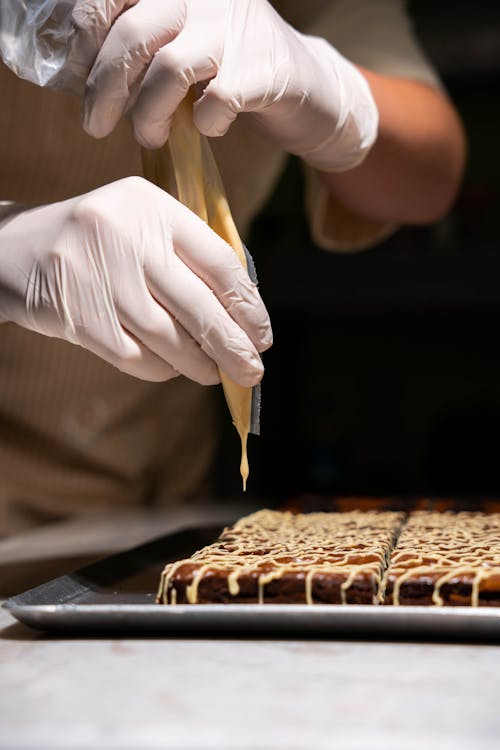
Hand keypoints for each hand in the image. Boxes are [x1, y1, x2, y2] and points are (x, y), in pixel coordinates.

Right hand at [0, 177, 270, 383]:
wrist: (14, 249)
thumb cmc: (96, 241)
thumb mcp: (140, 225)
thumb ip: (187, 254)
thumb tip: (244, 311)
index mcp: (152, 206)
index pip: (219, 262)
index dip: (248, 307)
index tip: (263, 335)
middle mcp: (127, 236)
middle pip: (199, 306)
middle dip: (234, 347)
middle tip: (253, 371)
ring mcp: (99, 276)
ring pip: (169, 337)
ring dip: (199, 364)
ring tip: (216, 374)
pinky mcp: (78, 315)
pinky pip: (136, 355)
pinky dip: (161, 368)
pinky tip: (174, 369)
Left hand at [72, 0, 377, 170]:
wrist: (309, 91)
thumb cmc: (233, 74)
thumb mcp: (183, 46)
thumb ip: (140, 50)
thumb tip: (81, 76)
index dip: (85, 35)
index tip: (78, 76)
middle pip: (134, 34)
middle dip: (105, 88)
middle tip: (95, 125)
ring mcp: (239, 28)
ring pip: (170, 67)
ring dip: (148, 113)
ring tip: (149, 135)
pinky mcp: (266, 69)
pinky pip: (216, 100)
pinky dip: (203, 123)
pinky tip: (207, 129)